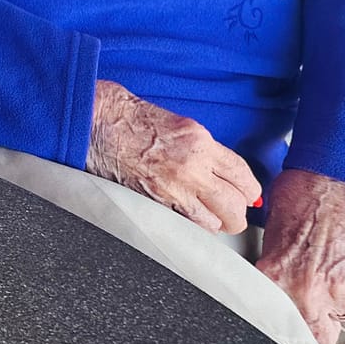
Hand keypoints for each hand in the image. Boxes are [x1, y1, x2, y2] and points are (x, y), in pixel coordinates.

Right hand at [84, 80, 261, 233]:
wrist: (95, 121)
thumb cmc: (129, 117)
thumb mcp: (178, 124)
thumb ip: (203, 149)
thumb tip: (222, 172)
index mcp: (200, 141)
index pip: (243, 176)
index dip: (249, 192)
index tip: (246, 196)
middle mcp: (193, 166)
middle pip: (235, 206)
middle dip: (237, 213)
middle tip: (230, 212)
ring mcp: (174, 187)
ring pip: (215, 222)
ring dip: (215, 222)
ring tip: (208, 216)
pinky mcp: (156, 202)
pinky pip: (187, 224)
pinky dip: (192, 226)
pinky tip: (187, 217)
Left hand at [256, 169, 344, 343]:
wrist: (335, 180)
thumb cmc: (300, 198)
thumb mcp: (271, 234)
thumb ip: (275, 269)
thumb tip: (272, 287)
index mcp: (279, 279)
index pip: (284, 325)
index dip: (290, 320)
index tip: (291, 314)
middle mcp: (310, 291)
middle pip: (320, 332)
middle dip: (318, 319)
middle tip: (313, 296)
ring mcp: (343, 289)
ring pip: (342, 309)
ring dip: (336, 293)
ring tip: (328, 261)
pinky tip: (344, 254)